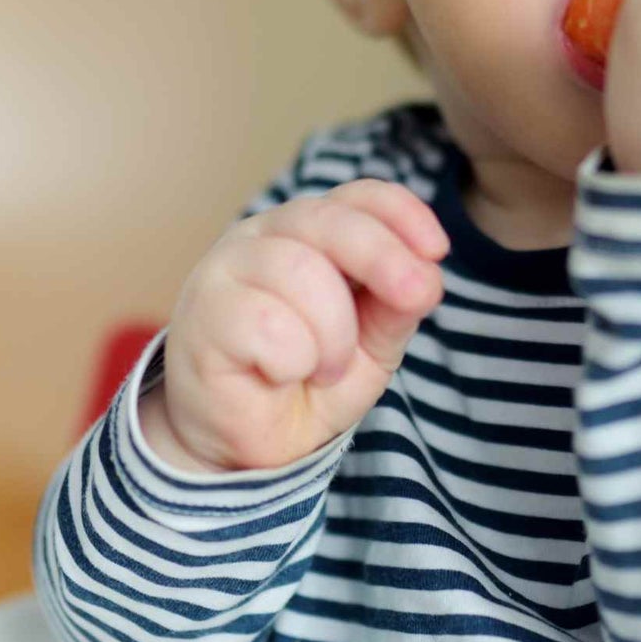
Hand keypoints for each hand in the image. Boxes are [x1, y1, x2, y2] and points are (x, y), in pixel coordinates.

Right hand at [149, 180, 449, 471]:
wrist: (245, 445)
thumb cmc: (307, 377)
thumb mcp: (373, 344)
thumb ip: (397, 306)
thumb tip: (427, 276)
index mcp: (310, 230)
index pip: (357, 196)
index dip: (402, 212)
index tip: (437, 249)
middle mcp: (265, 236)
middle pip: (331, 221)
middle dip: (385, 258)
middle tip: (416, 299)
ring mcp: (226, 268)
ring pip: (302, 272)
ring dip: (334, 334)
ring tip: (326, 369)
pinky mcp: (204, 314)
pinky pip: (267, 324)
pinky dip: (292, 360)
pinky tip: (279, 375)